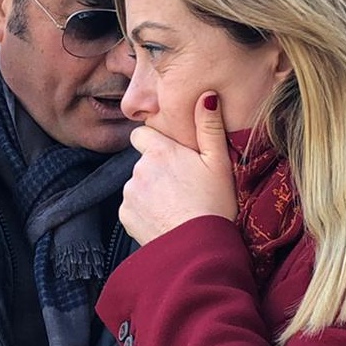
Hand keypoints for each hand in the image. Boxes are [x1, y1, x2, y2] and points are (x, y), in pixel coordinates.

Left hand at [120, 92, 237, 245]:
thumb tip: (205, 95)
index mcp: (160, 152)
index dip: (156, 143)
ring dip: (150, 191)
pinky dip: (144, 211)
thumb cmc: (215, 205)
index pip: (141, 134)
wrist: (200, 250)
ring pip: (137, 184)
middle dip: (156, 169)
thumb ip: (209, 127)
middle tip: (182, 186)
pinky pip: (132, 207)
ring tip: (176, 205)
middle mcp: (139, 169)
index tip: (172, 156)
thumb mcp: (220, 163)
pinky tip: (165, 219)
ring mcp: (129, 193)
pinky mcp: (125, 216)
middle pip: (142, 162)